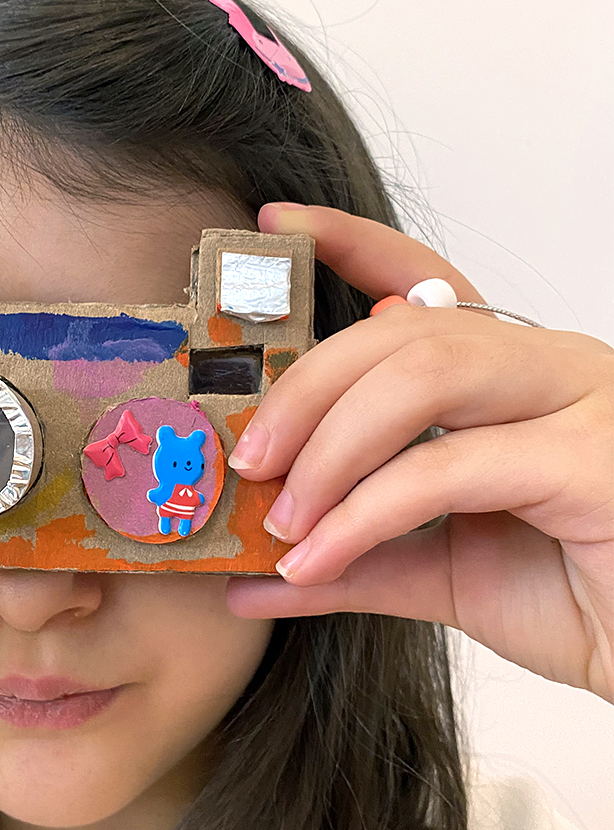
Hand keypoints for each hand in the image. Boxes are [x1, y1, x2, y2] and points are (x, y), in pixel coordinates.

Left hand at [227, 204, 613, 701]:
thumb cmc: (579, 601)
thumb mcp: (439, 571)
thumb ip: (352, 556)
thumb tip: (253, 573)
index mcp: (516, 374)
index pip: (429, 282)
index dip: (352, 244)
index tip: (275, 229)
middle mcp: (553, 366)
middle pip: (405, 329)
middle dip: (306, 388)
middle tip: (249, 459)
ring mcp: (580, 402)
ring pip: (424, 372)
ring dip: (329, 446)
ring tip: (282, 517)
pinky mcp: (590, 461)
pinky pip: (446, 466)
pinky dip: (363, 514)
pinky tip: (317, 558)